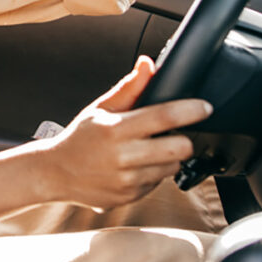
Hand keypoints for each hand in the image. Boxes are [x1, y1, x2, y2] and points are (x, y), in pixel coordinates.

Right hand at [45, 56, 211, 209]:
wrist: (56, 172)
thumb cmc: (80, 137)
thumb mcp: (101, 108)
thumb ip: (129, 88)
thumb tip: (148, 64)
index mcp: (116, 129)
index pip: (163, 117)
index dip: (189, 110)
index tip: (205, 107)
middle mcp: (123, 156)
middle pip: (177, 148)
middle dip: (184, 139)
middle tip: (174, 134)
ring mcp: (127, 180)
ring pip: (171, 167)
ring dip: (168, 157)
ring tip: (147, 150)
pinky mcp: (130, 197)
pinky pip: (157, 183)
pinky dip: (153, 173)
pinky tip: (135, 166)